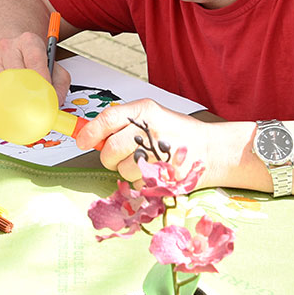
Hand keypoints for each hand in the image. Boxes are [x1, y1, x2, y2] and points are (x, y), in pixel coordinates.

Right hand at [0, 31, 70, 104]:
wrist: (14, 52)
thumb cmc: (34, 60)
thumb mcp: (54, 65)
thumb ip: (60, 82)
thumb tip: (56, 101)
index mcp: (27, 41)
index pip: (35, 59)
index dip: (42, 78)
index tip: (47, 92)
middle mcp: (8, 47)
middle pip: (16, 72)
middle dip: (28, 91)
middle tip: (37, 105)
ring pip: (3, 84)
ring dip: (14, 98)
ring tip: (25, 105)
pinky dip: (2, 101)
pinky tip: (11, 103)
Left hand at [75, 99, 214, 187]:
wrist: (212, 149)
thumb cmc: (177, 132)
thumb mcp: (150, 117)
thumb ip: (122, 123)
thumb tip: (90, 135)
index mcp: (145, 111)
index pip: (108, 118)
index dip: (90, 132)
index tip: (81, 141)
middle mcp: (151, 130)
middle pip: (111, 148)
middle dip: (109, 156)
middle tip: (117, 156)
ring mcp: (159, 154)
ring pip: (123, 169)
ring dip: (127, 170)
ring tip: (143, 161)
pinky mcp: (165, 175)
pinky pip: (138, 183)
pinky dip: (140, 181)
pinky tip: (153, 171)